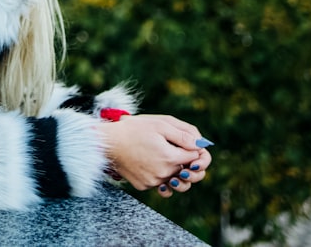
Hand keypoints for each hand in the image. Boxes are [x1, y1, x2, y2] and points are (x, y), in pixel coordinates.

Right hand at [94, 114, 211, 195]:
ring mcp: (152, 182)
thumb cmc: (134, 129)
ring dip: (177, 173)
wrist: (108, 142)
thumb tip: (201, 145)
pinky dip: (161, 176)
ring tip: (170, 161)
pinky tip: (154, 164)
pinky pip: (160, 184)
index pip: (197, 158)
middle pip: (189, 174)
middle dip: (191, 164)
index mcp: (170, 157)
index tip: (191, 144)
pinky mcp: (143, 186)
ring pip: (175, 182)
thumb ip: (184, 135)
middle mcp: (163, 173)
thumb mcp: (160, 124)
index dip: (197, 150)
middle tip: (185, 154)